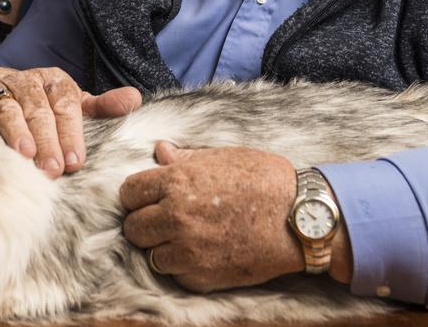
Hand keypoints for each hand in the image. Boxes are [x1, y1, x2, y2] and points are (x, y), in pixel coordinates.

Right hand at [0, 61, 140, 177]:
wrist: (7, 91)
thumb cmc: (49, 106)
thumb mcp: (76, 105)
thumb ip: (103, 107)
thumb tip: (135, 99)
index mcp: (55, 81)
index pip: (66, 105)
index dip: (71, 133)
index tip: (76, 161)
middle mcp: (28, 82)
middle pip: (39, 110)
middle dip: (47, 141)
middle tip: (53, 170)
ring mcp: (2, 90)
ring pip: (10, 109)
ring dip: (17, 133)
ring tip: (25, 156)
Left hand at [120, 143, 302, 292]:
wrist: (298, 217)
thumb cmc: (263, 179)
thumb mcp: (221, 156)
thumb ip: (185, 158)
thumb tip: (160, 150)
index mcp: (177, 182)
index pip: (129, 193)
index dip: (137, 195)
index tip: (148, 197)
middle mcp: (176, 217)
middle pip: (133, 228)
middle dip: (144, 222)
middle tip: (163, 219)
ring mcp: (189, 251)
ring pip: (150, 255)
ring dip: (162, 247)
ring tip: (183, 237)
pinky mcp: (204, 278)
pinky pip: (176, 275)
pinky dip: (182, 267)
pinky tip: (200, 253)